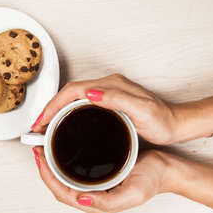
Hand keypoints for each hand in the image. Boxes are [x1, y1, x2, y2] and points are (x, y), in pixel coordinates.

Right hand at [32, 74, 178, 144]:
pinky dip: (68, 114)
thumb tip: (90, 92)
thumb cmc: (162, 120)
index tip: (41, 120)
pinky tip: (64, 125)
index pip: (73, 91)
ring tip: (45, 127)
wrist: (175, 124)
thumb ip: (117, 99)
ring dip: (56, 111)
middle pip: (69, 94)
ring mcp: (108, 94)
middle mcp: (108, 86)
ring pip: (73, 99)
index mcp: (111, 86)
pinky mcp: (110, 103)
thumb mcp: (141, 111)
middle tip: (37, 127)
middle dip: (49, 108)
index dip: (53, 105)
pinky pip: (81, 105)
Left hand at [32, 147, 182, 212]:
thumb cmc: (153, 181)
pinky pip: (73, 174)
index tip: (41, 158)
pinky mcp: (99, 179)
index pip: (63, 194)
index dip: (48, 177)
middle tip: (38, 150)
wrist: (166, 170)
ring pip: (64, 181)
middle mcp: (94, 200)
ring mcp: (95, 190)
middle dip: (45, 170)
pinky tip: (60, 152)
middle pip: (59, 188)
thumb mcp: (133, 192)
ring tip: (45, 149)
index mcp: (99, 206)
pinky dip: (62, 164)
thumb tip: (80, 200)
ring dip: (51, 166)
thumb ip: (107, 201)